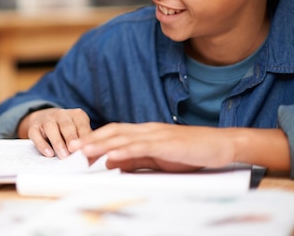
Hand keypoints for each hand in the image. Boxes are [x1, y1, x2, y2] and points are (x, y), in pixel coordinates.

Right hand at [18, 108, 92, 158]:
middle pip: (66, 125)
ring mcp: (46, 119)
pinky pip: (36, 134)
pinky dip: (42, 144)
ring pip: (51, 128)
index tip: (87, 147)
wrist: (46, 121)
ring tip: (64, 156)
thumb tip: (94, 156)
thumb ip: (86, 142)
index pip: (82, 124)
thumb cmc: (68, 131)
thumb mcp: (80, 132)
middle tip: (75, 151)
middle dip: (71, 138)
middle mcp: (61, 114)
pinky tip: (49, 154)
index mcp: (76, 115)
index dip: (84, 136)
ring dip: (58, 142)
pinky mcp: (34, 127)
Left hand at [69, 122, 240, 171]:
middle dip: (91, 139)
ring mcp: (157, 135)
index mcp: (145, 132)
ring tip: (84, 151)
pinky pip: (142, 147)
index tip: (79, 147)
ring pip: (123, 138)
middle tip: (73, 147)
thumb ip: (136, 160)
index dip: (96, 138)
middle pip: (114, 132)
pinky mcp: (167, 144)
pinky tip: (112, 157)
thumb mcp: (158, 159)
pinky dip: (125, 151)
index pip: (115, 132)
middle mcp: (148, 130)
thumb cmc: (190, 152)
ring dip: (101, 144)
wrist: (220, 145)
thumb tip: (112, 164)